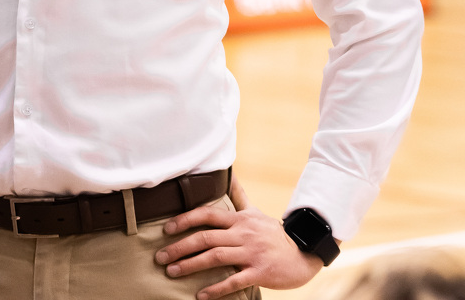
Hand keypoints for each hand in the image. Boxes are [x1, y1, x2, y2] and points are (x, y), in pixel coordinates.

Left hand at [155, 184, 322, 299]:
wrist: (304, 253)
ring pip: (216, 257)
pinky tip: (200, 295)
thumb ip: (239, 197)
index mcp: (240, 220)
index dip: (185, 220)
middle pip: (206, 238)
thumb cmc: (274, 234)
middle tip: (160, 257)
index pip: (207, 214)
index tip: (166, 229)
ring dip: (191, 265)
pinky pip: (234, 281)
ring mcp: (252, 253)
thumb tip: (229, 176)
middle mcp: (244, 234)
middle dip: (179, 247)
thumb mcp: (256, 213)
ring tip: (172, 272)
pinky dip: (216, 289)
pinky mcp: (261, 272)